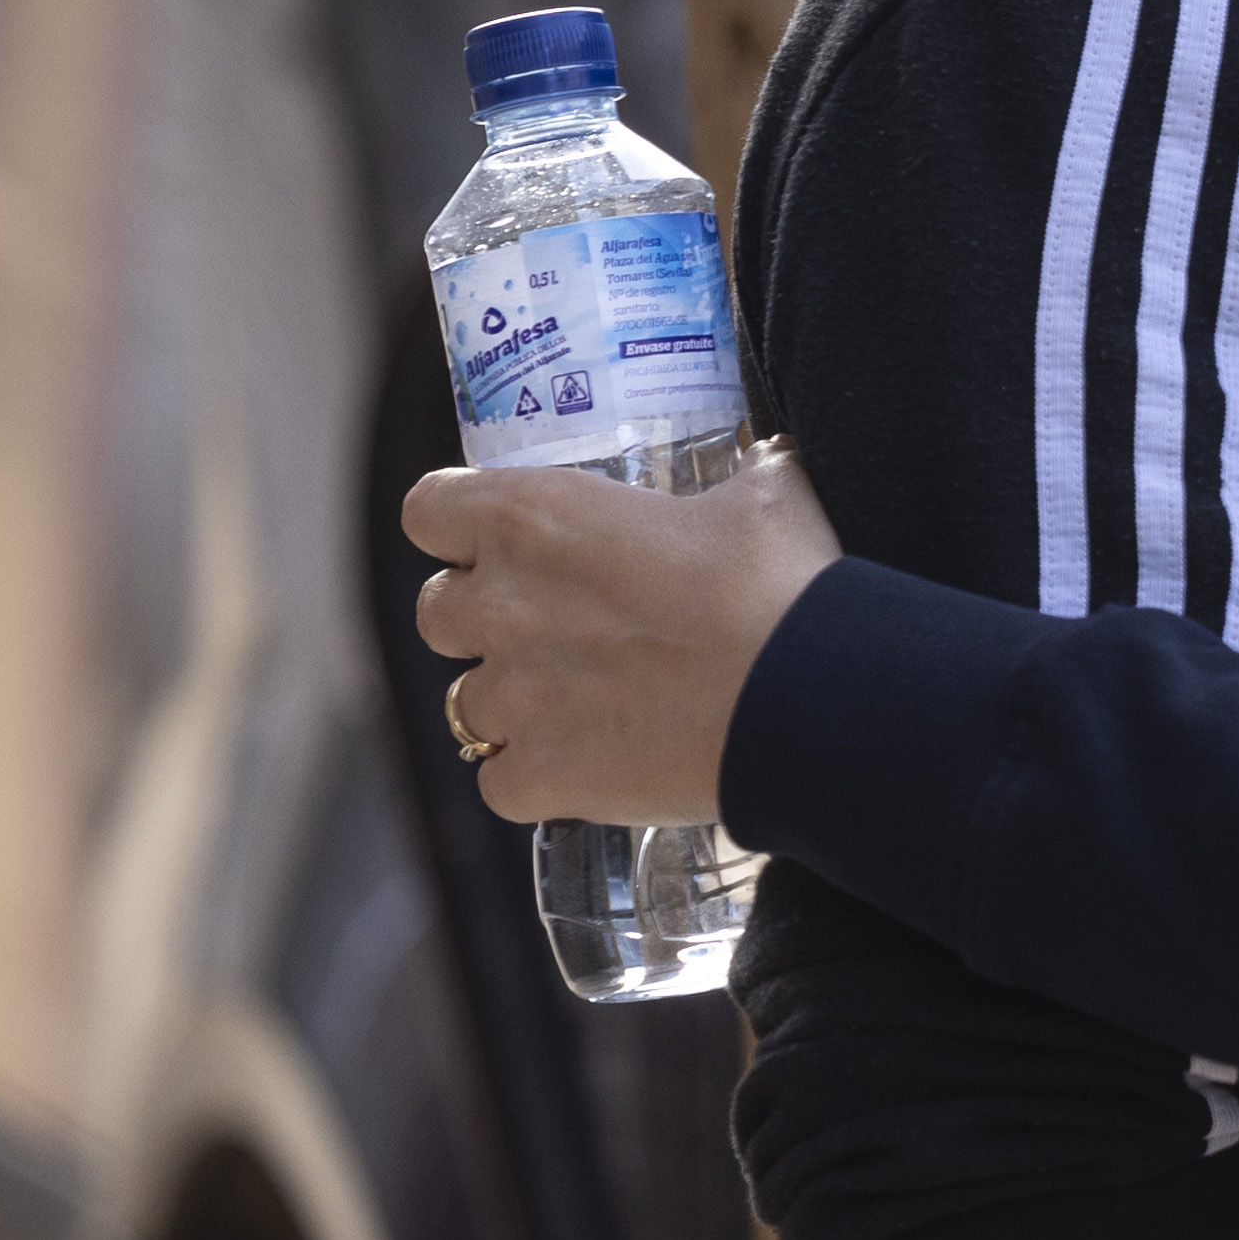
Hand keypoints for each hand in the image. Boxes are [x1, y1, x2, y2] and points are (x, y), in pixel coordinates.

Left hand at [401, 447, 843, 823]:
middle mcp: (501, 604)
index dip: (457, 527)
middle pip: (437, 612)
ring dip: (512, 705)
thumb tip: (769, 456)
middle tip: (557, 628)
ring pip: (465, 705)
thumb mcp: (769, 495)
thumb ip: (746, 470)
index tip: (498, 541)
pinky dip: (537, 780)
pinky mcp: (540, 775)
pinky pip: (501, 783)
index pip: (428, 510)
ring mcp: (513, 698)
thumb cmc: (781, 585)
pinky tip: (590, 769)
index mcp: (533, 517)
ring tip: (582, 708)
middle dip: (485, 621)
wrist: (810, 700)